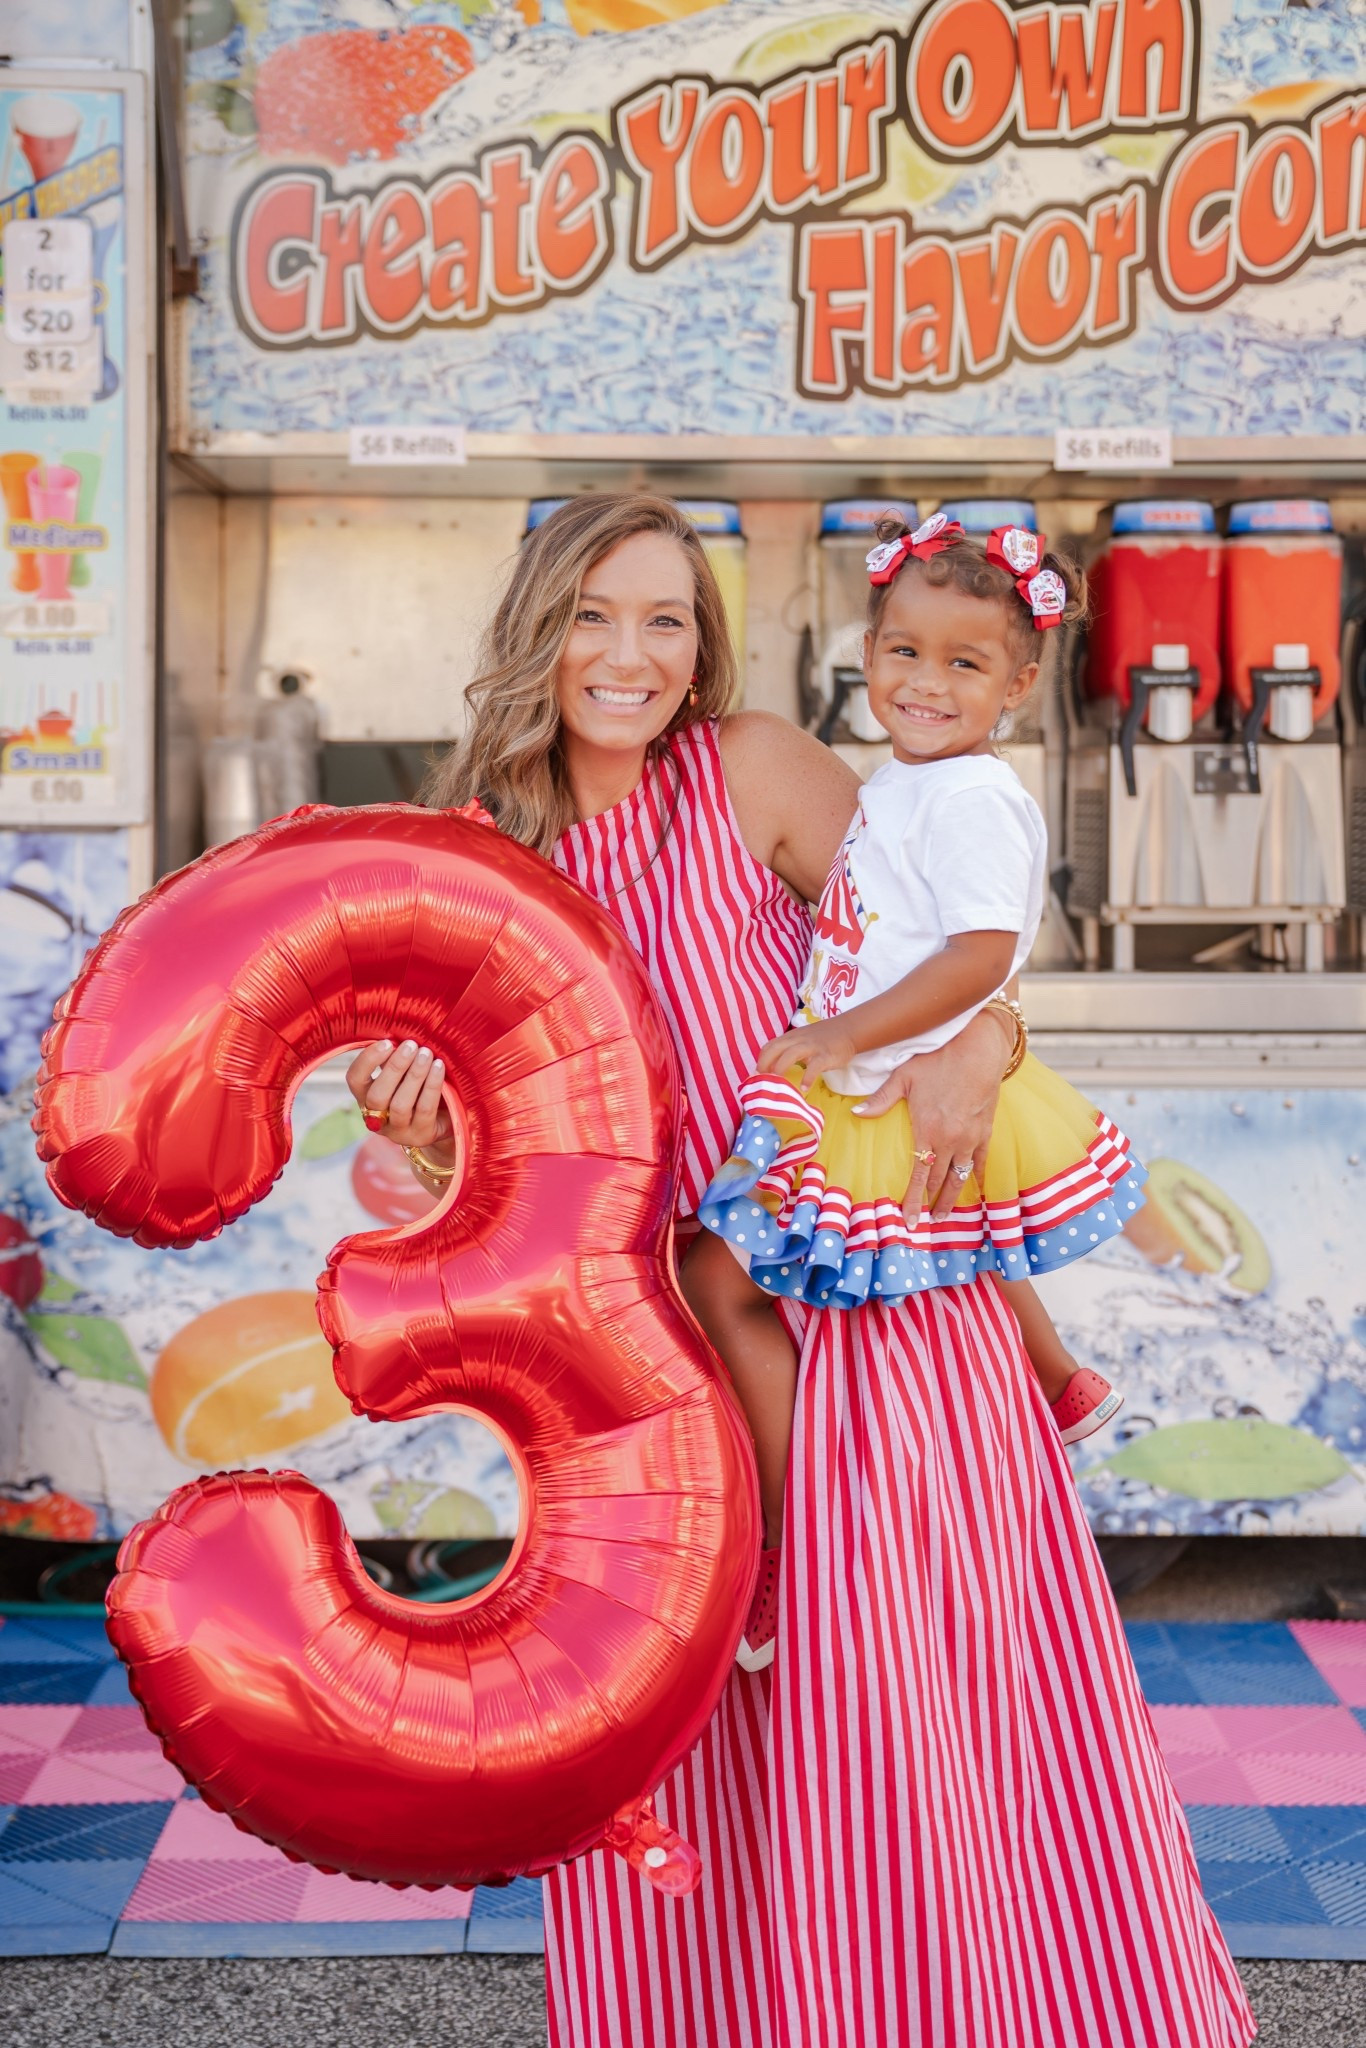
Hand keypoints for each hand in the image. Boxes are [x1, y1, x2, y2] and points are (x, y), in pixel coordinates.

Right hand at [344, 1039, 453, 1159]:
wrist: (443, 1119)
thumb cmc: (418, 1088)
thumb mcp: (402, 1074)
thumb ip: (394, 1059)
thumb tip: (397, 1033)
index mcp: (365, 1098)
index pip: (355, 1080)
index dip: (367, 1061)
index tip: (387, 1042)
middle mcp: (376, 1118)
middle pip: (377, 1095)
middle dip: (394, 1068)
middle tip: (411, 1045)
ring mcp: (398, 1131)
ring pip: (400, 1105)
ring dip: (414, 1076)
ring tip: (427, 1054)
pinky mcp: (421, 1136)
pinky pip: (424, 1109)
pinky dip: (431, 1086)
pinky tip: (438, 1067)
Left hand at [754, 1017, 857, 1088]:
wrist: (848, 1030)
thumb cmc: (823, 1038)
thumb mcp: (802, 1040)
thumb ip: (789, 1050)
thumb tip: (773, 1068)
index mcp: (791, 1037)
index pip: (770, 1045)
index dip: (761, 1059)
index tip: (757, 1074)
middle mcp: (798, 1040)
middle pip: (776, 1048)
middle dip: (765, 1064)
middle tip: (762, 1080)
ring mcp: (812, 1047)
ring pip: (791, 1054)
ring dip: (781, 1068)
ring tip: (777, 1084)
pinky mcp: (825, 1055)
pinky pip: (814, 1067)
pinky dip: (808, 1078)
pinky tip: (804, 1089)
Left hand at [853, 1008, 1010, 1219]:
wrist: (978, 1048)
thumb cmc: (937, 1059)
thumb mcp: (904, 1077)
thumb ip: (880, 1099)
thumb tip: (856, 1112)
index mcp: (927, 1131)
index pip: (918, 1176)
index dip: (913, 1201)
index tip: (910, 1223)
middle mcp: (949, 1140)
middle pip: (938, 1181)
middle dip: (930, 1204)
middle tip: (925, 1224)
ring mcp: (970, 1137)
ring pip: (959, 1177)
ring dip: (952, 1198)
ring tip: (944, 1217)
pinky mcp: (985, 1131)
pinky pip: (980, 1161)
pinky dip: (975, 1178)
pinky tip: (974, 1191)